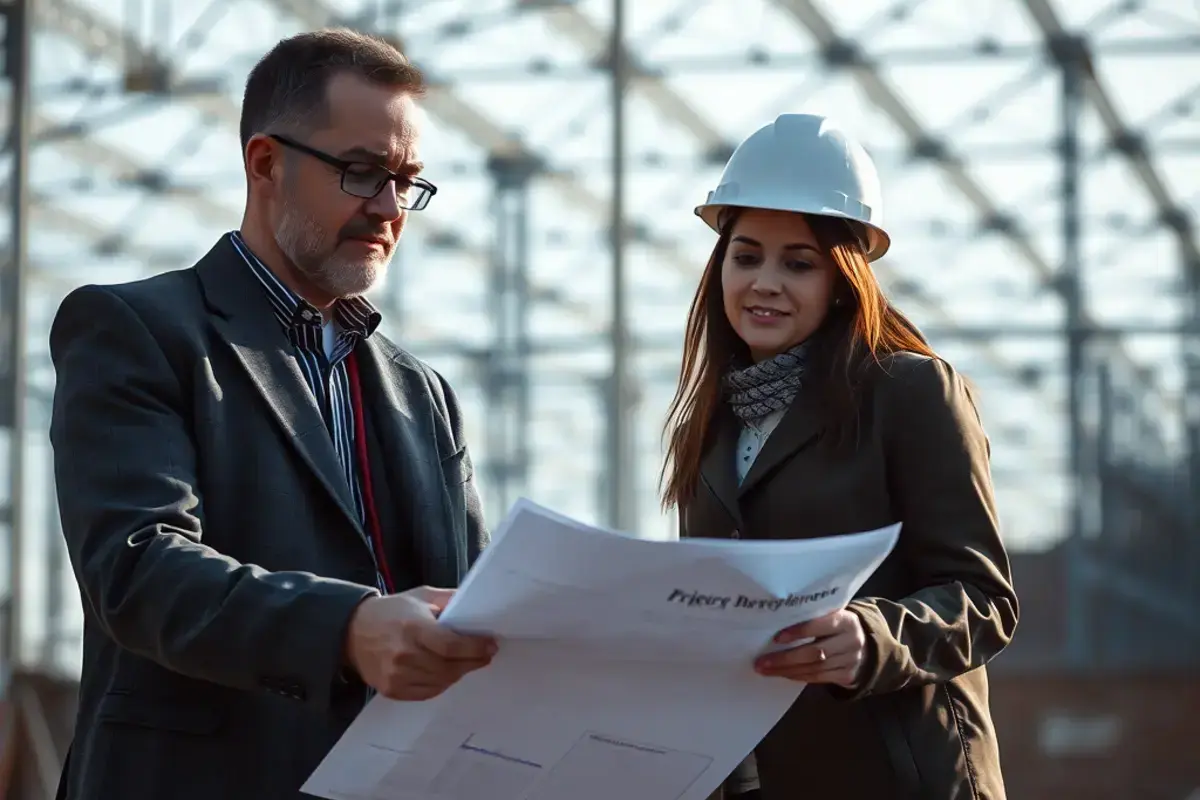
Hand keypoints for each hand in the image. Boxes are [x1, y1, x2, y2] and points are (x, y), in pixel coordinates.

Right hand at [344, 587, 497, 700]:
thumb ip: (449, 600)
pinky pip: (427, 693)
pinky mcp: (392, 691)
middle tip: (485, 654)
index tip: (491, 645)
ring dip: (459, 673)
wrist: (352, 632)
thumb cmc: (392, 612)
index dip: (475, 648)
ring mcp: (397, 676)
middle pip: (449, 667)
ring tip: (468, 662)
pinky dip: (442, 684)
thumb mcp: (421, 596)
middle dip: (473, 662)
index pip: (451, 645)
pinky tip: (447, 672)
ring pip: (441, 682)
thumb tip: (479, 606)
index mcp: (413, 628)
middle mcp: (404, 655)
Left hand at [754, 609, 865, 688]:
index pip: (821, 625)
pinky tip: (782, 674)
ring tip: (766, 670)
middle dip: (785, 658)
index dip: (799, 632)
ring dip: (786, 670)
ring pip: (814, 669)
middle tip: (761, 661)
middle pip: (815, 652)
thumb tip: (776, 621)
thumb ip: (813, 616)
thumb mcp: (831, 614)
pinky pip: (817, 678)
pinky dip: (797, 676)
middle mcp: (851, 641)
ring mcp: (851, 661)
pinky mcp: (846, 676)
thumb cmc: (836, 625)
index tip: (776, 637)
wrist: (864, 644)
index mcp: (846, 620)